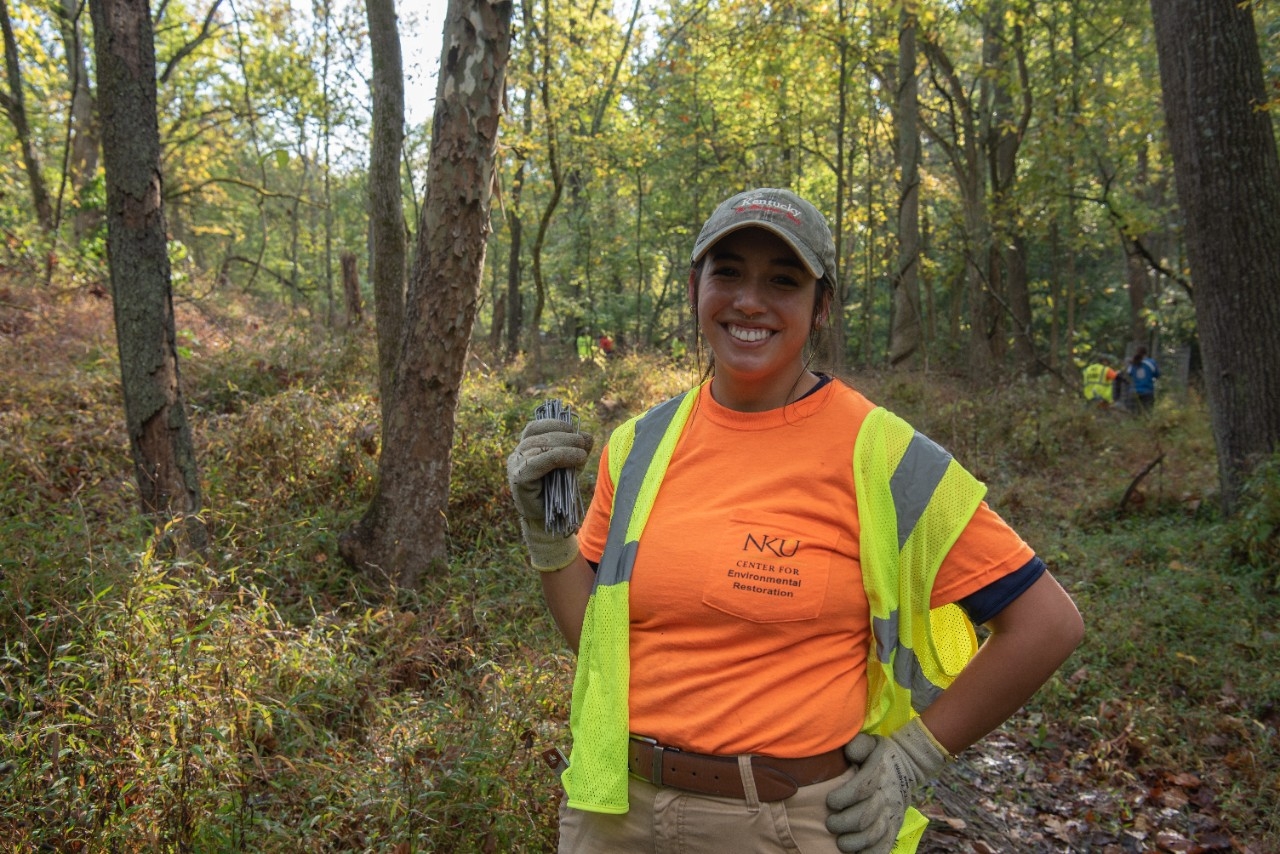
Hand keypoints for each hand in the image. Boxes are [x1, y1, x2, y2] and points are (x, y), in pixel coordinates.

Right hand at [506, 418, 592, 569]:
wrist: (550, 522)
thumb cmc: (558, 493)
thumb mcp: (570, 467)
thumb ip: (577, 450)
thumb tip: (588, 435)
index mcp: (526, 450)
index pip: (535, 427)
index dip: (554, 424)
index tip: (574, 429)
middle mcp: (516, 456)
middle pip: (538, 435)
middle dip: (564, 435)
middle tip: (584, 442)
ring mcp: (515, 467)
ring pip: (538, 446)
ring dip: (565, 445)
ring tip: (583, 453)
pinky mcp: (519, 480)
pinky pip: (538, 461)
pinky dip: (560, 456)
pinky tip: (577, 459)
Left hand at [825, 717, 948, 853]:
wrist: (908, 764)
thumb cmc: (880, 755)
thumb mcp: (872, 743)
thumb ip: (859, 745)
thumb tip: (849, 750)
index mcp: (879, 774)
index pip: (861, 789)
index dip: (844, 797)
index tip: (830, 802)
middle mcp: (887, 796)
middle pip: (865, 816)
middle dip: (844, 823)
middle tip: (831, 824)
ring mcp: (892, 814)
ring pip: (874, 834)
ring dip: (855, 842)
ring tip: (841, 842)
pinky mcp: (894, 826)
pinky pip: (885, 845)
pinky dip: (871, 853)